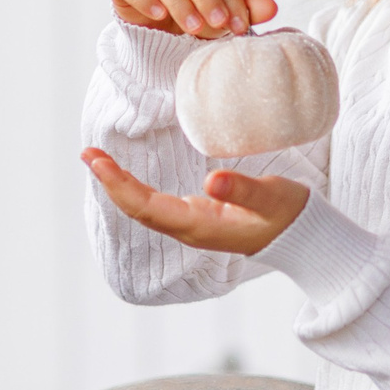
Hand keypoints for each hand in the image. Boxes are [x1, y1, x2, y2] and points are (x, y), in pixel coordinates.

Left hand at [82, 149, 307, 255]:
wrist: (303, 237)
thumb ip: (243, 189)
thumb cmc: (288, 214)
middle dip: (110, 182)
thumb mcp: (271, 197)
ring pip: (144, 208)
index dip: (119, 185)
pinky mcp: (198, 216)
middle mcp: (190, 228)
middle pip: (138, 209)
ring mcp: (192, 224)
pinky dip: (135, 188)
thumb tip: (210, 180)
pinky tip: (126, 175)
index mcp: (201, 225)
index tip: (98, 161)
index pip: (148, 206)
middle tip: (87, 152)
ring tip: (97, 159)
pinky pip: (156, 205)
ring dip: (119, 185)